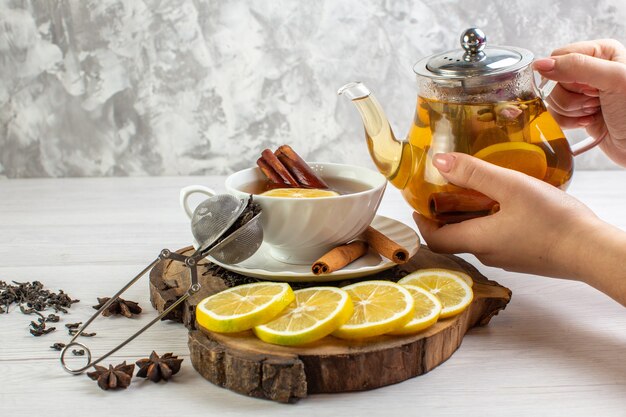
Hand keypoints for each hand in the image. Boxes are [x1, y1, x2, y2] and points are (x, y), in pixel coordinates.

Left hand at [414, 153, 625, 304]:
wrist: (592, 251)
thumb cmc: (552, 220)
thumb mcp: (509, 187)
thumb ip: (474, 173)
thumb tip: (439, 162)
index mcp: (476, 240)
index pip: (435, 240)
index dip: (421, 223)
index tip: (418, 205)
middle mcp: (488, 254)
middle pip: (455, 236)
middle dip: (447, 214)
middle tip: (448, 189)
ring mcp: (508, 257)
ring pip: (479, 236)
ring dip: (472, 215)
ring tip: (480, 189)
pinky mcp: (525, 256)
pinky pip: (499, 238)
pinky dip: (493, 220)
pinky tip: (509, 203)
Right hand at [533, 39, 625, 166]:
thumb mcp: (612, 80)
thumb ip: (577, 66)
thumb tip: (541, 64)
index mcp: (601, 52)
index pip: (559, 57)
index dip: (567, 75)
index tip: (591, 87)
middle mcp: (590, 69)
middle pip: (553, 80)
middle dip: (571, 96)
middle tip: (596, 100)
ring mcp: (581, 92)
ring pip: (552, 98)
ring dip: (572, 110)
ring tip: (595, 111)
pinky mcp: (576, 111)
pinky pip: (554, 114)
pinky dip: (569, 121)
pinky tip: (589, 120)